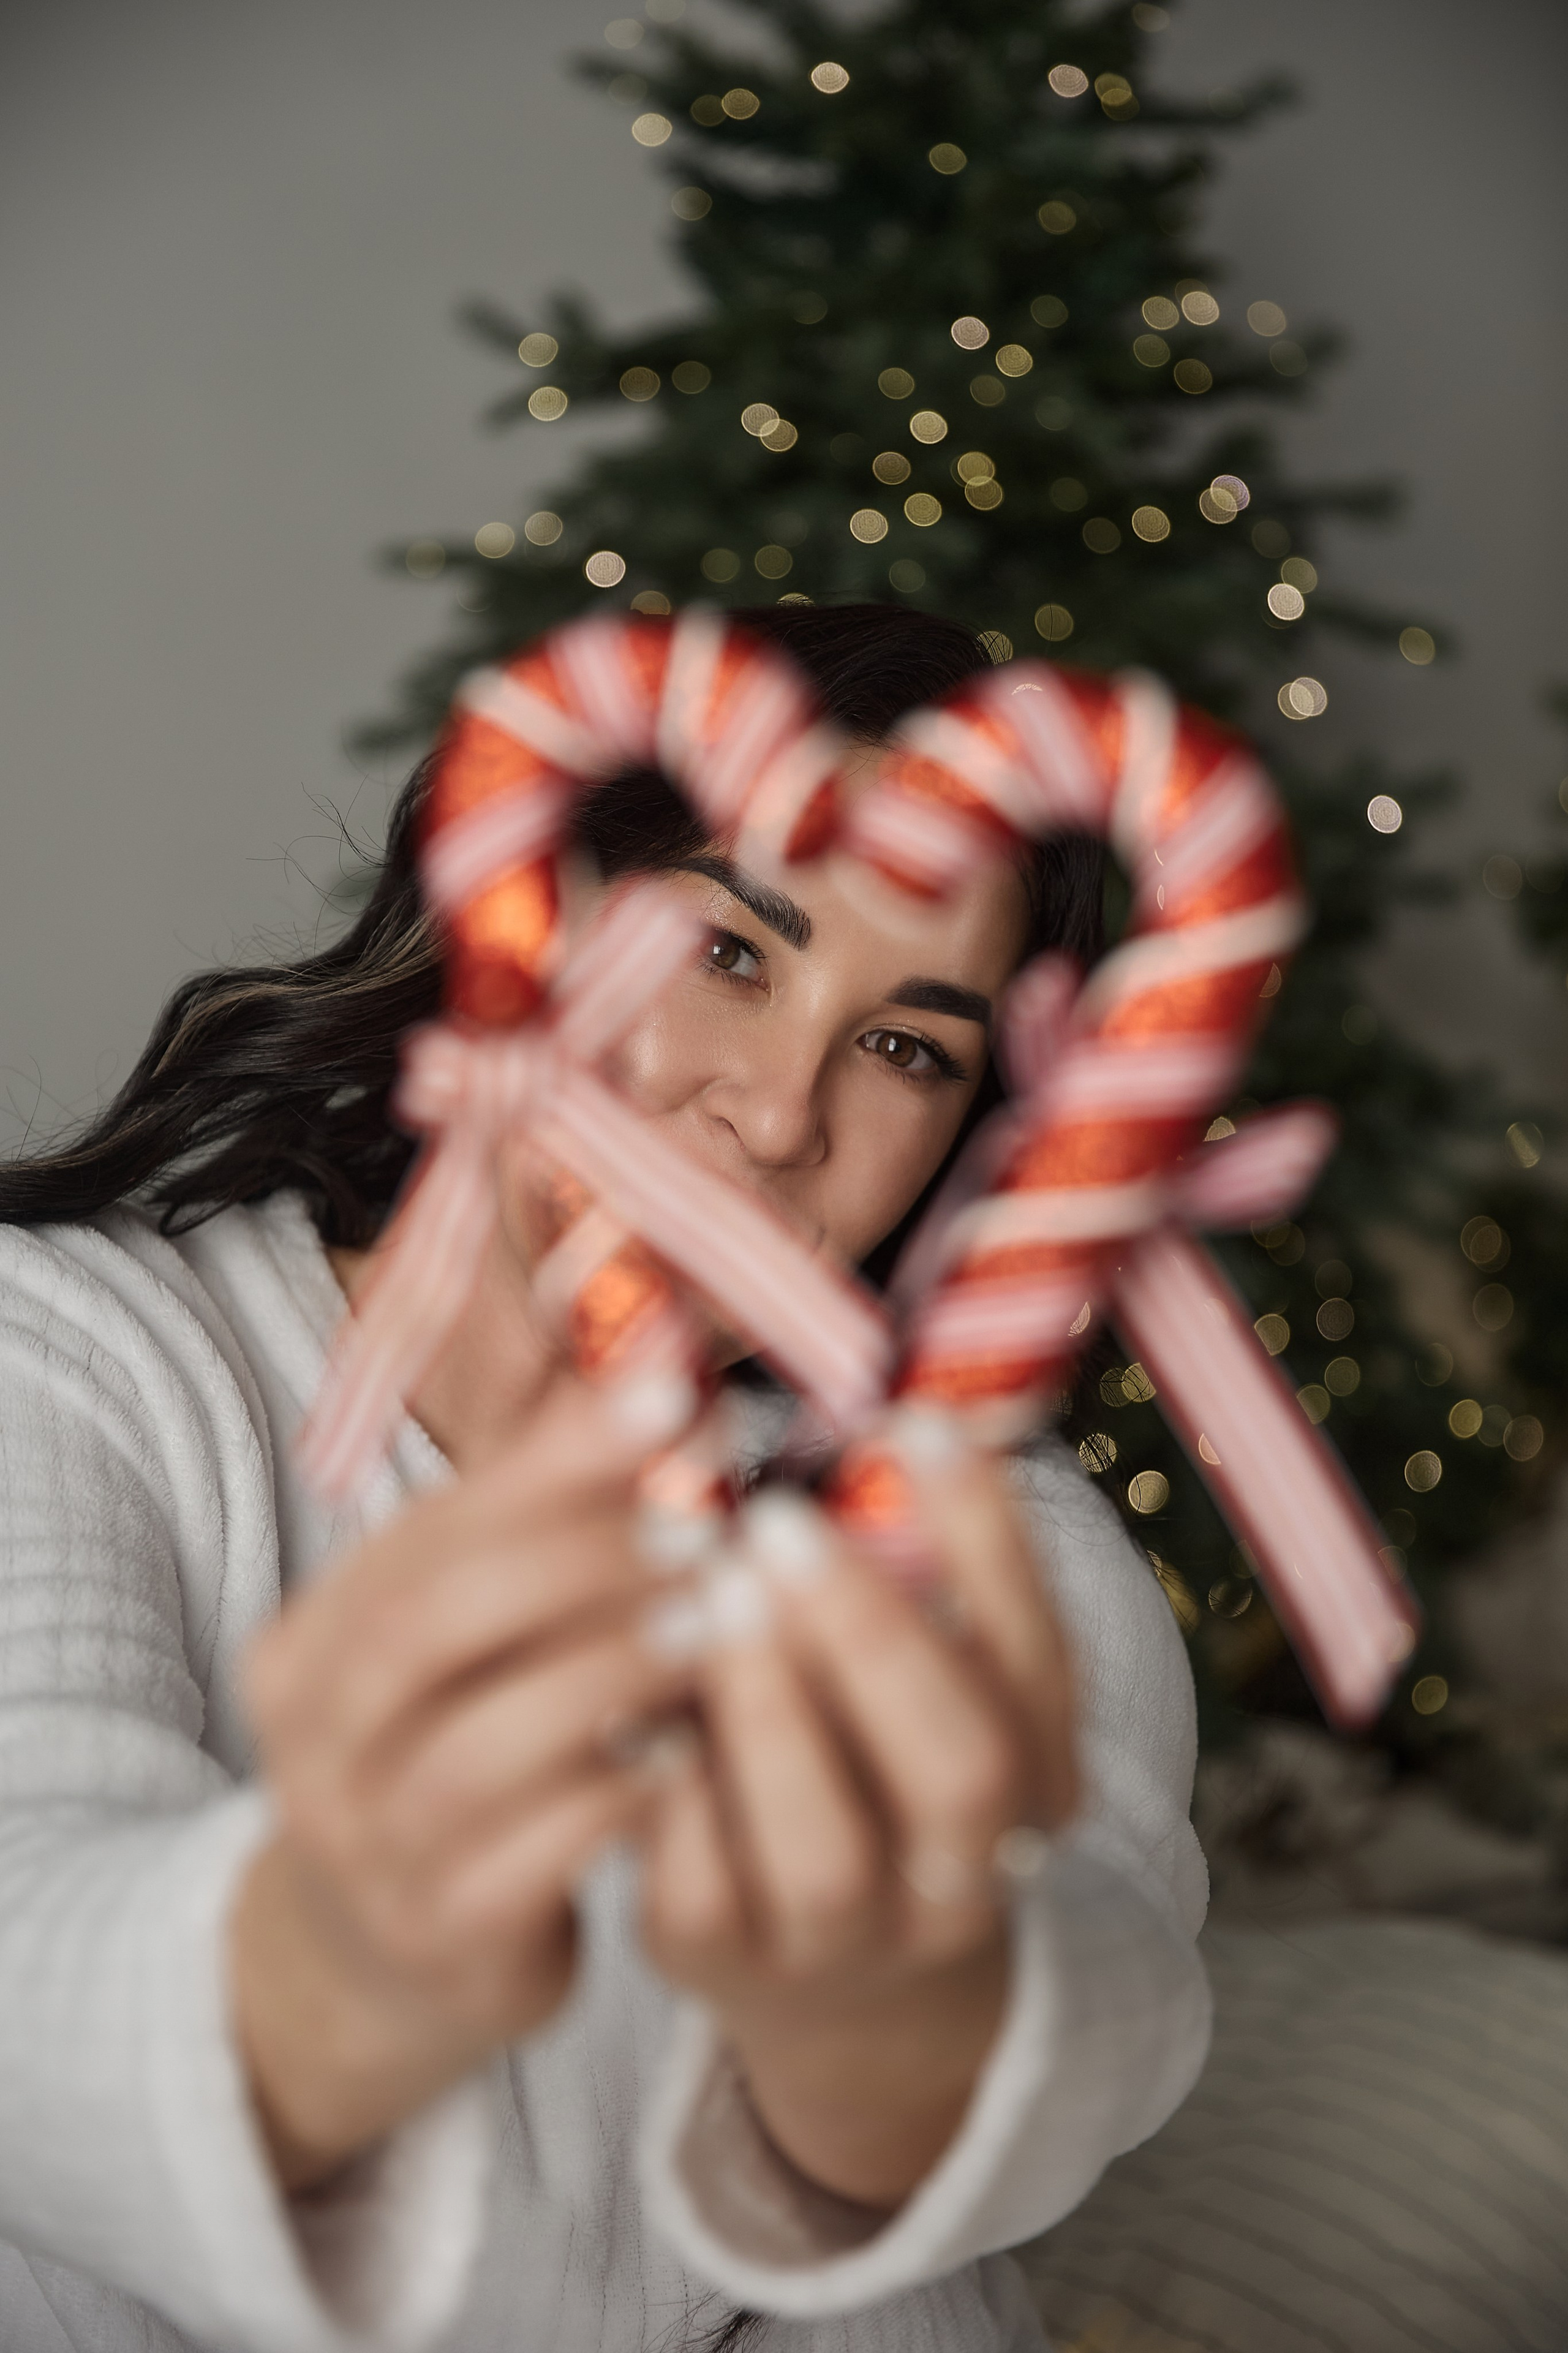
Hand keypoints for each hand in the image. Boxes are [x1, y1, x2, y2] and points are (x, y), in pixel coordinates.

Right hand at [232, 1370, 696, 2191]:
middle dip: (581, 1559)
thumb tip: (660, 1366)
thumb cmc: (456, 1747)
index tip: (675, 1399)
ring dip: (615, 1670)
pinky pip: (537, 1853)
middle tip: (704, 1529)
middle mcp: (317, 1739)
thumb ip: (538, 1516)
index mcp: (312, 1640)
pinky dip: (622, 1791)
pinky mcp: (443, 1932)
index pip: (429, 1525)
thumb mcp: (466, 1637)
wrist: (386, 1958)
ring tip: (715, 1625)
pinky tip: (692, 1750)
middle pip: (436, 1621)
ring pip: (487, 1741)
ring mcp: (371, 1845)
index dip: (555, 1459)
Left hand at [639, 1420, 1076, 2211]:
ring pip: (824, 1846)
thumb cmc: (863, 1750)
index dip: (986, 1544)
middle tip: (779, 1521)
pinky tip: (639, 1689)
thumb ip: (911, 1566)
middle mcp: (965, 1873)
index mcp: (1037, 1778)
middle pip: (959, 1767)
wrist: (826, 1958)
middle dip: (870, 1635)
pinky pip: (698, 1878)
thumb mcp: (918, 1668)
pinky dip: (671, 1781)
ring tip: (706, 1592)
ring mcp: (847, 1937)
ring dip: (764, 1708)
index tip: (913, 1424)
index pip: (1039, 1660)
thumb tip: (890, 1409)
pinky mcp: (721, 1960)